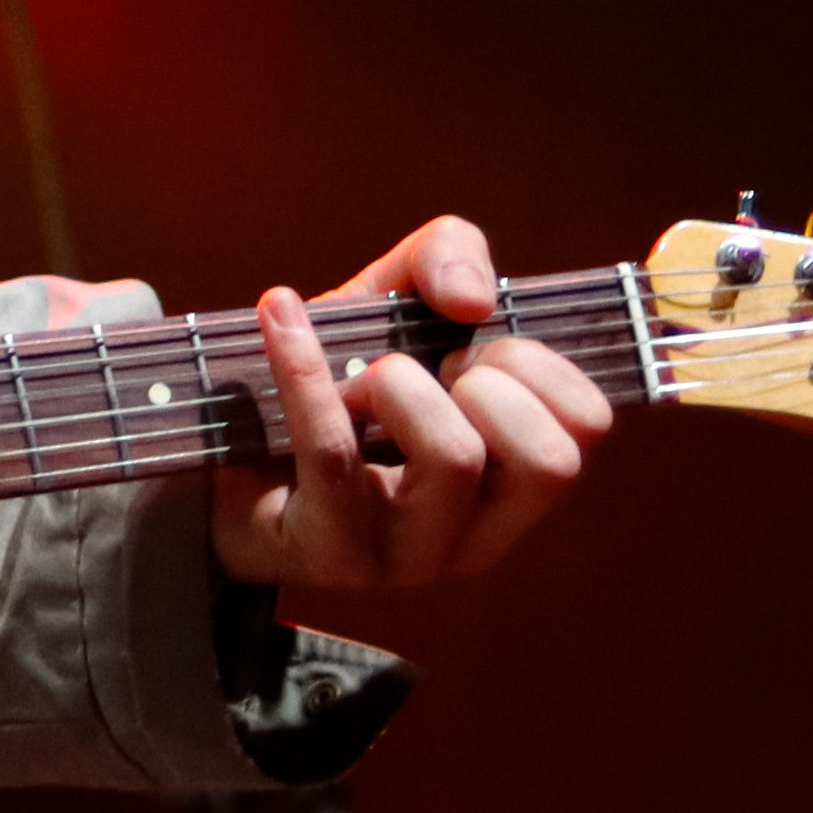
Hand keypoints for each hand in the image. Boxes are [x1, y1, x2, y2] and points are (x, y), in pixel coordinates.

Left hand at [209, 215, 608, 591]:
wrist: (224, 461)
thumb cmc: (336, 384)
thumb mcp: (398, 307)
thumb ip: (447, 259)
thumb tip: (472, 299)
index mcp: (517, 482)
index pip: (587, 424)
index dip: (537, 363)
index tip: (474, 348)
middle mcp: (481, 533)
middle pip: (547, 460)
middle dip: (488, 381)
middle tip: (427, 369)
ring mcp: (410, 554)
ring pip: (455, 457)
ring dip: (400, 382)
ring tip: (361, 378)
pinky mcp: (332, 551)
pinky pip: (334, 451)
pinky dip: (304, 367)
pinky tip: (278, 314)